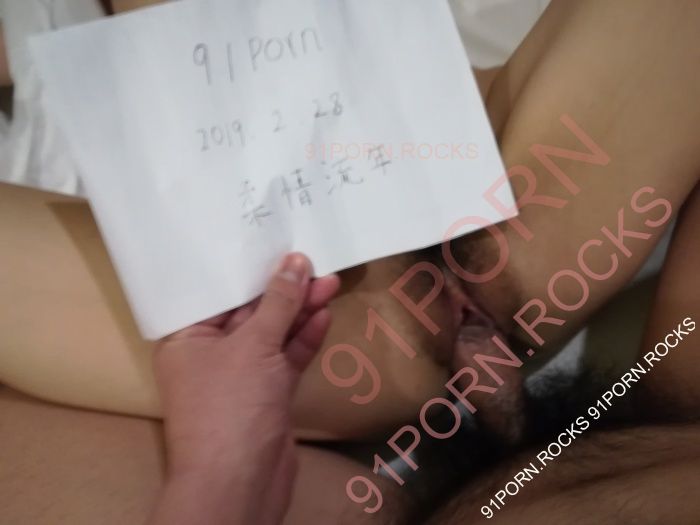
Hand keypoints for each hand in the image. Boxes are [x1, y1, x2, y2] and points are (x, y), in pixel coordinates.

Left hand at [151, 253, 339, 524]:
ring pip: (273, 333)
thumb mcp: (253, 345)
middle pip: (250, 311)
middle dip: (284, 290)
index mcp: (187, 337)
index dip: (248, 268)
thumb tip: (296, 262)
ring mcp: (241, 375)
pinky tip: (324, 315)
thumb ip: (278, 303)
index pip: (218, 293)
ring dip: (300, 311)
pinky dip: (304, 339)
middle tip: (315, 263)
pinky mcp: (267, 393)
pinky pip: (286, 357)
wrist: (240, 483)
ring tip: (330, 282)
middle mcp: (211, 353)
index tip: (276, 245)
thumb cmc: (230, 406)